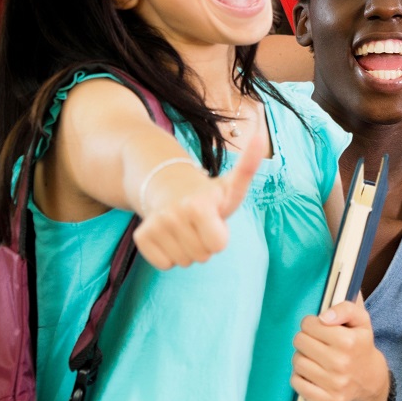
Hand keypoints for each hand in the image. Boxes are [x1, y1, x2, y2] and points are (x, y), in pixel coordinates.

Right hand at [132, 140, 262, 269]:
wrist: (167, 188)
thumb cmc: (207, 194)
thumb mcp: (230, 184)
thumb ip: (248, 166)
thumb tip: (260, 135)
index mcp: (198, 204)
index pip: (218, 245)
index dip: (220, 236)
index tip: (215, 219)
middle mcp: (174, 213)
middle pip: (202, 256)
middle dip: (204, 244)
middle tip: (199, 224)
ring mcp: (155, 224)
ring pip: (182, 261)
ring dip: (187, 250)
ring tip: (185, 228)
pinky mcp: (141, 236)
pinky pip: (163, 264)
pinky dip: (168, 256)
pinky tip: (170, 236)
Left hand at [293, 297, 390, 400]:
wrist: (370, 380)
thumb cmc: (361, 345)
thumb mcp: (361, 320)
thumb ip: (345, 308)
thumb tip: (323, 317)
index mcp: (349, 341)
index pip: (309, 324)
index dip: (311, 323)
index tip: (318, 327)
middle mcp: (341, 363)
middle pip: (300, 341)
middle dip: (305, 338)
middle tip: (314, 342)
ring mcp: (334, 384)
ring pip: (297, 362)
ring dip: (302, 357)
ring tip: (313, 357)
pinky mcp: (327, 400)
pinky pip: (297, 383)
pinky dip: (299, 377)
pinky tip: (310, 372)